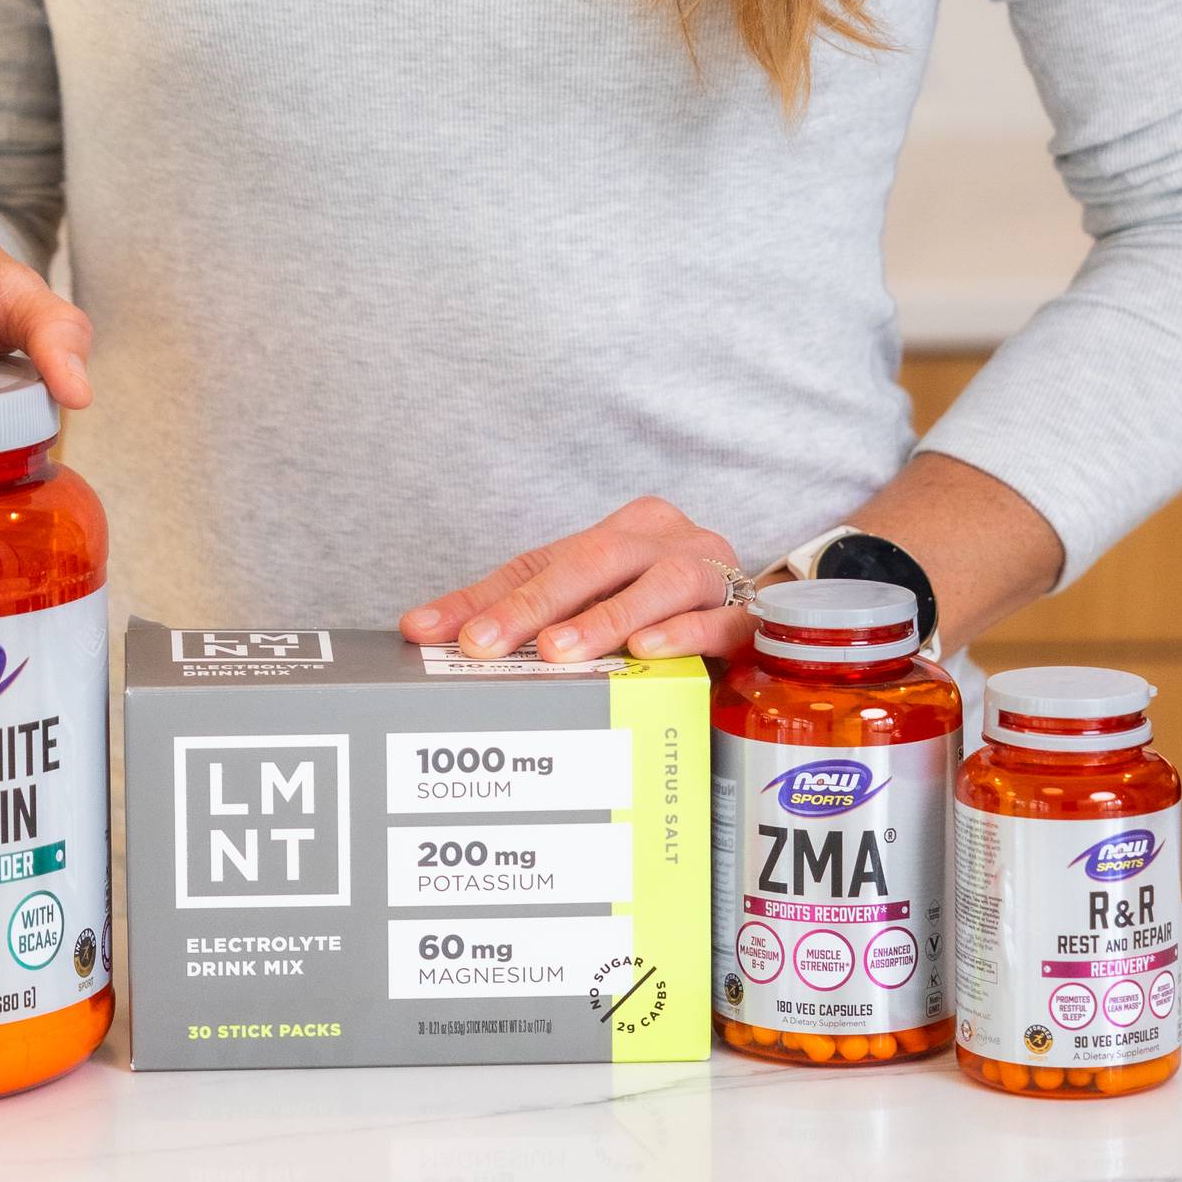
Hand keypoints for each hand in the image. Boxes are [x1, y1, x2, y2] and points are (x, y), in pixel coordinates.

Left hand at [402, 496, 750, 667]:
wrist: (762, 616)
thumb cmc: (664, 611)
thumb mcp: (589, 605)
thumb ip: (515, 614)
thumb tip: (419, 628)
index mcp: (621, 531)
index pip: (542, 561)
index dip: (486, 598)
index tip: (432, 632)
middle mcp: (663, 540)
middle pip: (592, 562)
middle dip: (533, 606)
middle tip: (485, 644)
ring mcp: (709, 571)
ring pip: (655, 584)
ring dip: (605, 618)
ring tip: (558, 651)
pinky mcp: (744, 614)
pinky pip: (715, 619)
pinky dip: (679, 633)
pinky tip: (646, 651)